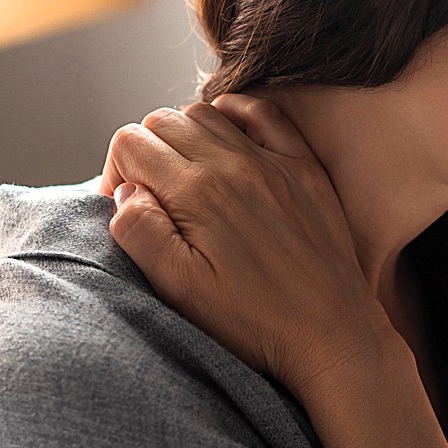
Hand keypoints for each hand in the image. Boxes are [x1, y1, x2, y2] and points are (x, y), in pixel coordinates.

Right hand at [98, 94, 392, 394]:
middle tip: (153, 198)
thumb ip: (139, 232)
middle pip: (163, 122)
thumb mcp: (179, 288)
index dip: (115, 172)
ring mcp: (272, 162)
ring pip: (206, 114)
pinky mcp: (303, 170)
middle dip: (144, 152)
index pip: (130, 142)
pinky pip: (264, 113)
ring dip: (184, 136)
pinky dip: (236, 114)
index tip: (128, 209)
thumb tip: (127, 191)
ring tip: (186, 180)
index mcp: (195, 192)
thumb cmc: (251, 321)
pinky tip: (227, 139)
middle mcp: (232, 164)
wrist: (331, 335)